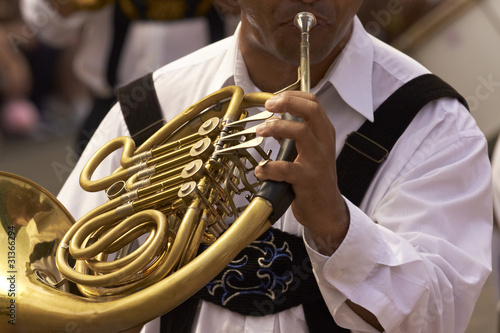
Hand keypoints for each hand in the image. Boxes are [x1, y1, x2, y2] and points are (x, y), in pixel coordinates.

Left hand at [255, 91, 348, 254]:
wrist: (326, 211)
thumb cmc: (315, 179)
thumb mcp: (308, 153)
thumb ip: (294, 137)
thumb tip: (274, 122)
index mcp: (324, 133)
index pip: (313, 103)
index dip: (292, 96)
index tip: (273, 99)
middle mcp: (324, 143)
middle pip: (311, 110)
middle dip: (287, 102)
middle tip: (268, 107)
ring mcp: (318, 161)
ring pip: (300, 132)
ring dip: (276, 127)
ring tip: (260, 132)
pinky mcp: (308, 180)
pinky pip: (286, 169)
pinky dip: (269, 167)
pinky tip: (261, 170)